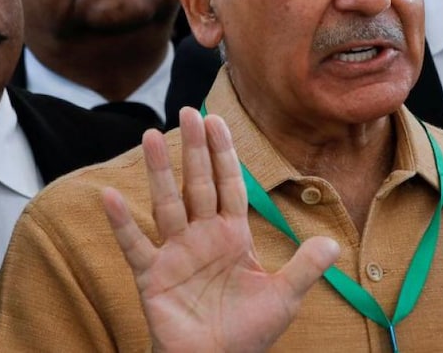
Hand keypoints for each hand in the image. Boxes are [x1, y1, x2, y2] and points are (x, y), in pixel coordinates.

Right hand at [102, 108, 339, 352]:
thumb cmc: (248, 331)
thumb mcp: (284, 297)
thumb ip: (304, 268)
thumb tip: (331, 243)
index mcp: (232, 235)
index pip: (228, 184)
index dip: (223, 154)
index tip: (217, 120)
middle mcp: (202, 236)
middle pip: (197, 184)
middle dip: (193, 149)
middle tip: (187, 111)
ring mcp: (175, 254)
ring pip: (166, 204)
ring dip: (158, 172)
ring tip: (148, 135)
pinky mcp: (153, 277)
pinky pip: (136, 246)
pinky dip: (123, 223)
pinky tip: (111, 196)